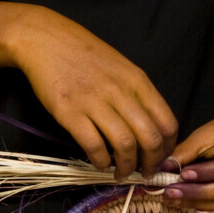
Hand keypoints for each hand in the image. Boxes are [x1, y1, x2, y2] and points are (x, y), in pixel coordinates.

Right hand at [0, 2, 177, 179]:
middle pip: (150, 138)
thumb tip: (150, 128)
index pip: (167, 122)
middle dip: (152, 164)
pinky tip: (99, 162)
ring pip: (124, 146)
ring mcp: (95, 102)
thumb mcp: (121, 67)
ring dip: (126, 167)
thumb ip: (137, 94)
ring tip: (121, 173)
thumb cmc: (84, 53)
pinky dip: (100, 161)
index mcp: (138, 81)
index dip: (168, 147)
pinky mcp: (70, 113)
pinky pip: (93, 145)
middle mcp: (121, 92)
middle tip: (145, 173)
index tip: (161, 158)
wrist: (45, 39)